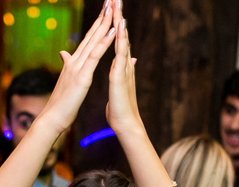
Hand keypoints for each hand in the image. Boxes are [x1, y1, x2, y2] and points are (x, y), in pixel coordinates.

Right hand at [37, 0, 117, 134]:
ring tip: (113, 9)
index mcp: (74, 62)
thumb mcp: (66, 80)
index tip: (106, 9)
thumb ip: (66, 64)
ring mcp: (78, 67)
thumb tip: (64, 53)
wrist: (52, 118)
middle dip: (102, 16)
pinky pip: (95, 56)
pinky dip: (104, 42)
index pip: (88, 38)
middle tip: (111, 0)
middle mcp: (75, 60)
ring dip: (104, 23)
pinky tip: (112, 31)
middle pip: (91, 34)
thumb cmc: (61, 103)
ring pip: (93, 41)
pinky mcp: (82, 76)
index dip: (97, 23)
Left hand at [106, 2, 140, 134]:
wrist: (125, 122)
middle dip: (118, 17)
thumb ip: (121, 71)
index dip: (114, 24)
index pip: (116, 40)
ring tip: (118, 8)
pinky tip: (120, 29)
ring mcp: (124, 68)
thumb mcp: (118, 84)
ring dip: (120, 24)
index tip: (111, 8)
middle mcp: (124, 64)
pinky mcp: (121, 75)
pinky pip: (121, 54)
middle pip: (121, 36)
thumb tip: (127, 61)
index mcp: (119, 65)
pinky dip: (121, 40)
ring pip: (122, 42)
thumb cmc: (120, 107)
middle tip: (116, 0)